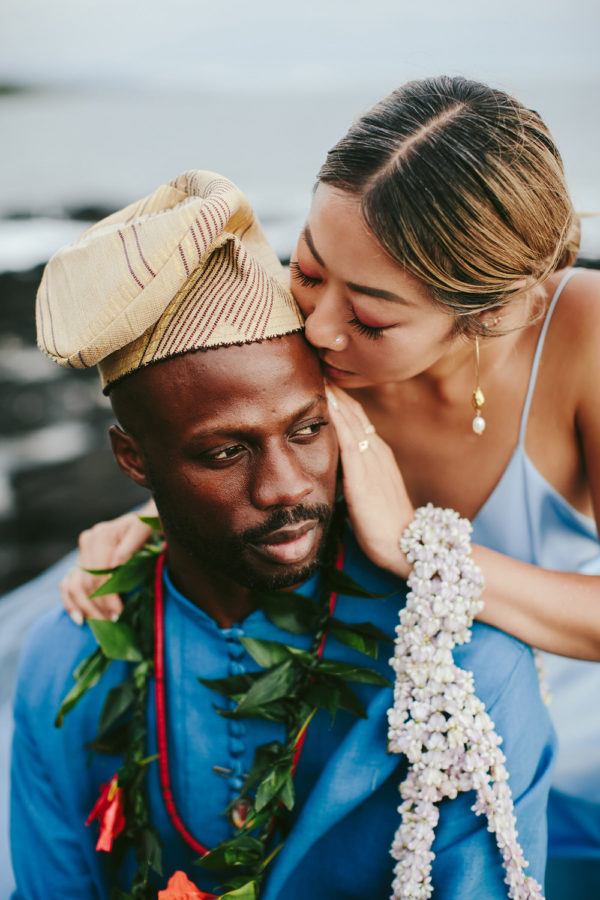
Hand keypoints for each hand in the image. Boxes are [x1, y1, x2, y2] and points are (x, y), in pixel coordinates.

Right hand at [60, 500, 156, 622]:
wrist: (147, 523)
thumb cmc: (151, 527)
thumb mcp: (146, 530)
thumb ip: (132, 543)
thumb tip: (115, 562)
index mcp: (102, 535)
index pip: (99, 573)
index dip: (108, 595)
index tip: (120, 612)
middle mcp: (88, 543)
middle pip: (88, 583)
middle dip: (100, 606)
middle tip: (114, 622)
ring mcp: (82, 554)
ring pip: (76, 587)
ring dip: (87, 609)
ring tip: (103, 623)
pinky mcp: (79, 564)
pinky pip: (67, 586)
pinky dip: (70, 603)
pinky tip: (80, 619)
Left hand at [326, 385, 413, 578]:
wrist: (406, 547)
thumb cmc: (385, 526)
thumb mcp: (369, 493)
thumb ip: (354, 476)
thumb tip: (333, 469)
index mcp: (378, 453)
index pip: (355, 416)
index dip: (338, 395)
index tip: (318, 375)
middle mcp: (376, 451)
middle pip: (352, 409)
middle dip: (333, 386)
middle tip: (313, 361)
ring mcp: (372, 462)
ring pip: (350, 419)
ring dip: (333, 395)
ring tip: (315, 370)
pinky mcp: (363, 477)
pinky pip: (348, 441)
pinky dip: (336, 419)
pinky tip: (325, 403)